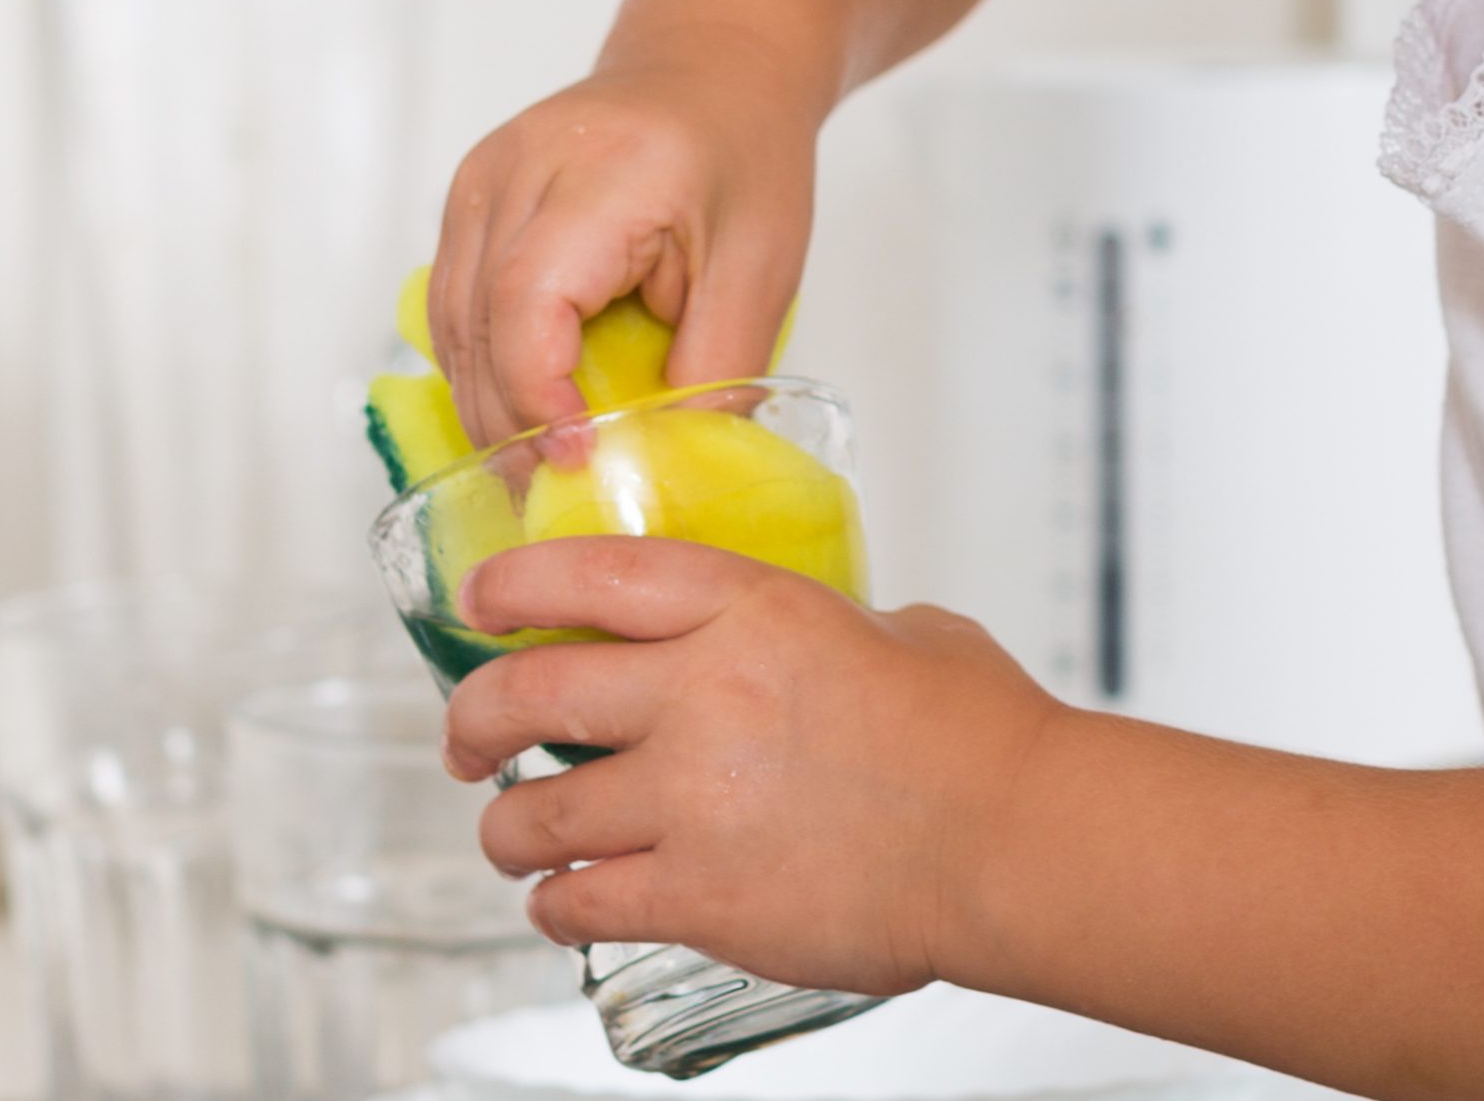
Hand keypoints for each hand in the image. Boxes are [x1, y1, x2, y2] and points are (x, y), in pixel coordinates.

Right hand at [428, 61, 819, 443]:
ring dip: (489, 404)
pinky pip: (454, 304)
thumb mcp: (760, 267)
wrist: (710, 67)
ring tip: (538, 468)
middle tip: (556, 493)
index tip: (577, 459)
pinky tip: (523, 411)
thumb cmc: (742, 154)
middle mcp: (518, 168)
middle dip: (511, 422)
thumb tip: (667, 465)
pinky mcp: (469, 197)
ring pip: (452, 324)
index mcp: (601, 174)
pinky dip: (482, 366)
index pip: (527, 302)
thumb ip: (717, 369)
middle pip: (477, 324)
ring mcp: (480, 180)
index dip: (539, 397)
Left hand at [439, 536, 1062, 996]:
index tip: (479, 602)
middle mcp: (703, 695)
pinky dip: (555, 907)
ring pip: (533, 816)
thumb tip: (791, 644)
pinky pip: (580, 903)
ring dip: (506, 829)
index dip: (512, 586)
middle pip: (526, 695)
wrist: (1019, 841)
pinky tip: (563, 905)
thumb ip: (816, 626)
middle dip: (470, 722)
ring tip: (510, 836)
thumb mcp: (897, 629)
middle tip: (464, 740)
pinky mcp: (703, 898)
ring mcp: (695, 801)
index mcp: (751, 609)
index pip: (587, 576)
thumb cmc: (984, 739)